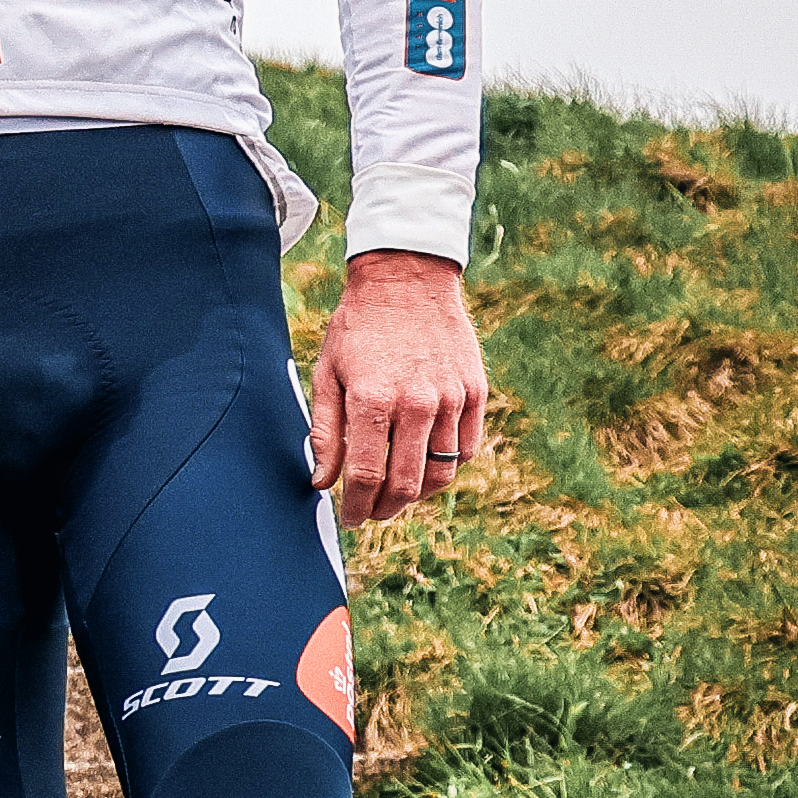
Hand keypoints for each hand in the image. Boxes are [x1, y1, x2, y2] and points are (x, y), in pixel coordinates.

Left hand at [311, 252, 490, 526]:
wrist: (407, 279)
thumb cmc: (358, 327)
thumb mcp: (326, 374)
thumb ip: (324, 432)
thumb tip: (322, 482)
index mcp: (373, 400)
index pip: (366, 476)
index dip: (356, 506)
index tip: (349, 518)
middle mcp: (417, 404)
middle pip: (406, 484)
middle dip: (385, 509)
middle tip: (371, 513)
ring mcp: (452, 399)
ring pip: (440, 474)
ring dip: (416, 495)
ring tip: (396, 495)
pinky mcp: (476, 393)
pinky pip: (466, 450)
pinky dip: (447, 469)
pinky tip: (425, 468)